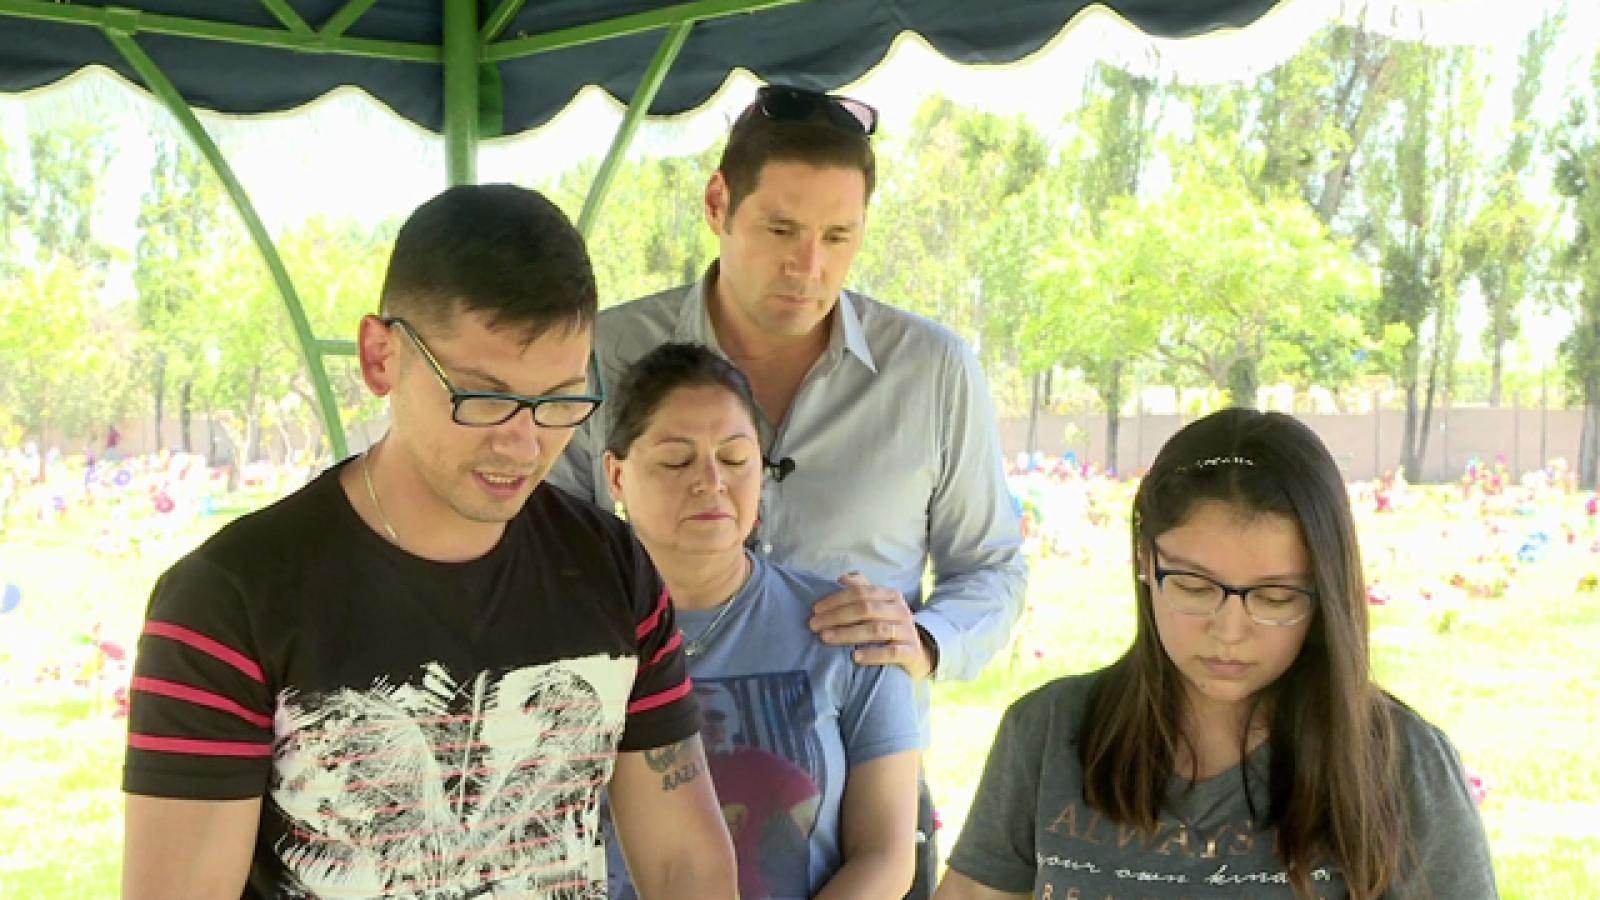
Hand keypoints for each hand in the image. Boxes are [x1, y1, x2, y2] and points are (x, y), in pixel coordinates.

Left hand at [809, 572, 934, 679]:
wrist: (918, 653)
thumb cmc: (890, 625)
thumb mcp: (879, 605)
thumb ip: (862, 589)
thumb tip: (842, 578)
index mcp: (891, 596)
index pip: (860, 593)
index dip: (836, 600)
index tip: (815, 610)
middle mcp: (901, 611)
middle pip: (866, 610)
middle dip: (836, 616)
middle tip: (814, 626)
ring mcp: (908, 632)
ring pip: (876, 630)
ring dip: (848, 634)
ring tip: (826, 638)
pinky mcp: (911, 653)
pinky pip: (891, 652)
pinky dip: (872, 654)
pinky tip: (854, 657)